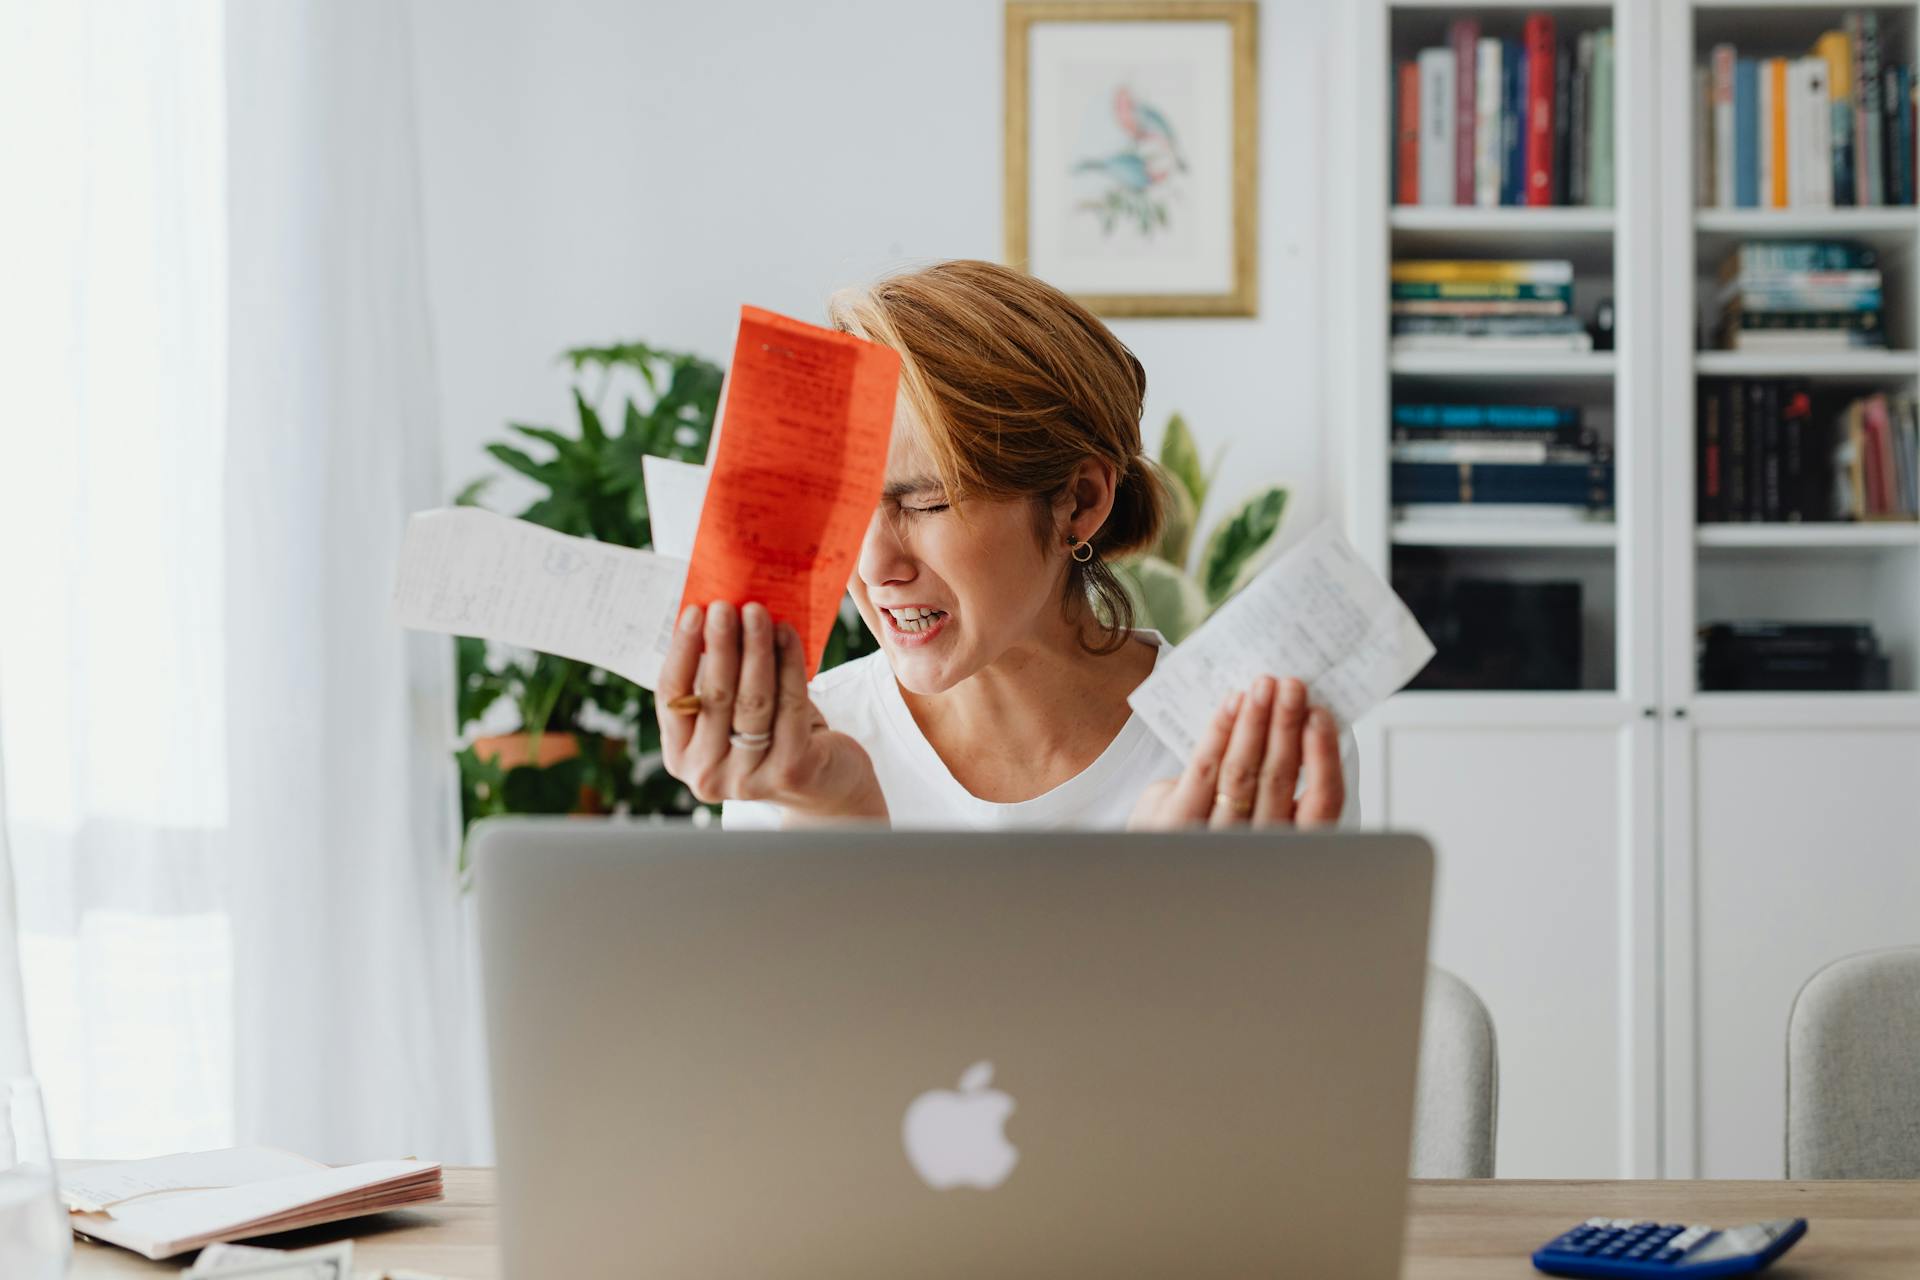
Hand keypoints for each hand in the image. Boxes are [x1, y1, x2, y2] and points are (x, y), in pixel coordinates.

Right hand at [657, 601, 886, 819]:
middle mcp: (706, 774)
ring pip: (752, 700)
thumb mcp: (734, 712)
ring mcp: (747, 778)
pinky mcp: (790, 770)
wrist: (825, 785)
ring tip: (758, 612)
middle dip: (721, 644)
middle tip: (727, 605)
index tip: (693, 611)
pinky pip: (789, 704)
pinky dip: (789, 664)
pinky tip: (788, 635)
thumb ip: (718, 677)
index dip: (681, 651)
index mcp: (680, 756)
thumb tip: (713, 611)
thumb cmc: (773, 735)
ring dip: (755, 648)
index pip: (671, 696)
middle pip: (713, 696)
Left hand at [1128, 675, 1342, 829]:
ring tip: (1263, 686)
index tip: (1320, 715)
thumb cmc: (1207, 827)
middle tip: (1292, 686)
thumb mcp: (1249, 811)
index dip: (1324, 758)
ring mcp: (1216, 837)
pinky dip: (1222, 731)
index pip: (1323, 804)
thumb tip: (1283, 719)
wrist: (1155, 865)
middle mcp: (1257, 845)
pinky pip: (1207, 768)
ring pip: (1244, 772)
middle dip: (1286, 725)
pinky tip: (1232, 704)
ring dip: (1256, 722)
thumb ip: (1271, 780)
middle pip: (1279, 779)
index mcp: (1288, 843)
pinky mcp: (1179, 823)